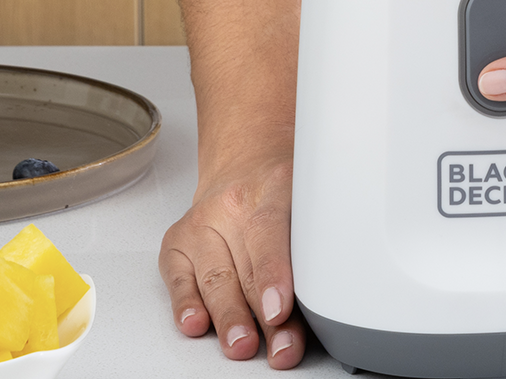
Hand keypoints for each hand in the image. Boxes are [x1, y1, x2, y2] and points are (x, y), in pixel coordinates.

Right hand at [158, 149, 308, 367]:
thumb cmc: (282, 186)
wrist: (245, 159)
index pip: (268, 232)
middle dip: (261, 316)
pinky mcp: (178, 243)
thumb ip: (317, 238)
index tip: (278, 309)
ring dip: (229, 318)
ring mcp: (201, 223)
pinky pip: (179, 278)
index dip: (273, 274)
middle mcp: (230, 205)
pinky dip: (186, 304)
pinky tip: (195, 323)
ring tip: (241, 344)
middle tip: (277, 347)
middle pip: (244, 267)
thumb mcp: (312, 196)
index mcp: (272, 187)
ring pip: (214, 278)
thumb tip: (327, 299)